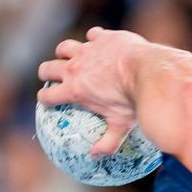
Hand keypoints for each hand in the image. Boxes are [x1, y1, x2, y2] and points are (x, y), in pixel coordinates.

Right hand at [37, 28, 147, 156]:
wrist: (148, 72)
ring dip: (64, 52)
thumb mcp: (121, 125)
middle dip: (46, 73)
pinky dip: (94, 39)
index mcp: (74, 90)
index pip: (47, 96)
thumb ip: (108, 142)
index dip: (44, 99)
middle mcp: (75, 68)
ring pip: (64, 47)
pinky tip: (99, 41)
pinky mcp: (102, 37)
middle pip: (47, 68)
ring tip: (68, 55)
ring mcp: (87, 50)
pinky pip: (93, 35)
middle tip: (49, 77)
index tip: (46, 101)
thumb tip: (96, 157)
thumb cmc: (133, 101)